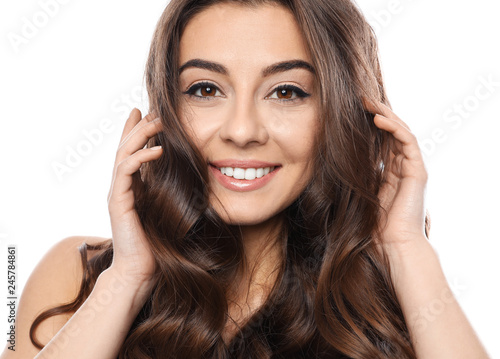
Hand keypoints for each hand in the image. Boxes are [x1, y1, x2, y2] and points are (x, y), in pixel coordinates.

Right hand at [106, 108, 162, 284]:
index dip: (135, 132)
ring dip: (140, 135)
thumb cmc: (157, 245)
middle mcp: (120, 188)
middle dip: (138, 127)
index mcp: (130, 189)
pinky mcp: (118, 202)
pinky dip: (142, 157)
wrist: (140, 271)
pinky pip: (127, 171)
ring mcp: (117, 194)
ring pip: (123, 154)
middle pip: (125, 148)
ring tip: (156, 121)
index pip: (130, 153)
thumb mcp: (165, 211)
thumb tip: (186, 177)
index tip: (145, 113)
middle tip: (152, 110)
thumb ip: (167, 193)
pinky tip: (158, 149)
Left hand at [363, 100, 428, 256]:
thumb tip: (330, 165)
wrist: (392, 246)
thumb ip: (353, 178)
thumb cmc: (373, 226)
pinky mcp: (418, 172)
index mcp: (389, 172)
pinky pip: (407, 142)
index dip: (368, 124)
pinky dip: (393, 128)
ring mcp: (411, 168)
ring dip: (384, 114)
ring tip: (368, 102)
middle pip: (391, 132)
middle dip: (376, 113)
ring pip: (400, 132)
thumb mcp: (357, 195)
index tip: (351, 110)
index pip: (381, 140)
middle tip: (360, 98)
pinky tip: (378, 119)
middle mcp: (402, 167)